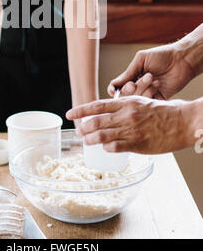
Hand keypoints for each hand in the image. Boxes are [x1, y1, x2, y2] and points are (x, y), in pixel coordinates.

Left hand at [66, 96, 194, 153]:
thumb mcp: (140, 102)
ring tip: (86, 142)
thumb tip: (109, 112)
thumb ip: (124, 107)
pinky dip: (107, 148)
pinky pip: (116, 147)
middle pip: (96, 121)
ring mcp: (131, 130)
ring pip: (102, 135)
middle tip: (79, 132)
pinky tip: (105, 148)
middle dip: (84, 128)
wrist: (182, 121)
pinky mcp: (137, 144)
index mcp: (125, 103)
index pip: (97, 106)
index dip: (80, 110)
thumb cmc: (162, 111)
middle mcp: (125, 115)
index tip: (69, 114)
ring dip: (91, 140)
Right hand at [108, 43, 195, 99]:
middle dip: (129, 89)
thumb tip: (114, 83)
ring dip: (142, 88)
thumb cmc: (162, 55)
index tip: (113, 90)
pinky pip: (149, 102)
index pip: (118, 87)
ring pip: (137, 99)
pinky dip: (150, 93)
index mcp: (133, 76)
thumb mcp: (141, 60)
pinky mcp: (159, 98)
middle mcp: (139, 86)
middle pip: (126, 95)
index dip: (114, 90)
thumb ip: (128, 72)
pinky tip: (157, 84)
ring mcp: (148, 93)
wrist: (181, 60)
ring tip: (152, 77)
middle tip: (134, 83)